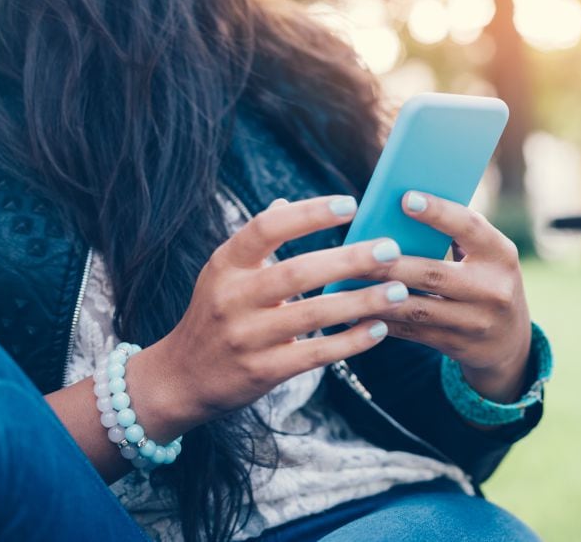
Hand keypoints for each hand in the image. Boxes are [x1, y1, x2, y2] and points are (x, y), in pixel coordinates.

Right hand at [128, 195, 412, 436]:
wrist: (180, 378)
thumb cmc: (215, 315)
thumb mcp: (223, 274)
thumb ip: (257, 242)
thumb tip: (287, 202)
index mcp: (226, 264)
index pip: (267, 228)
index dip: (309, 214)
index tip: (351, 204)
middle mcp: (233, 297)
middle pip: (298, 272)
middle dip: (349, 260)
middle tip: (391, 250)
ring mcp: (246, 337)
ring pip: (313, 315)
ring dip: (361, 301)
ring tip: (399, 291)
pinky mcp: (262, 371)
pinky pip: (315, 353)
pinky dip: (351, 342)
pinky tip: (379, 328)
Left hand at [363, 192, 531, 403]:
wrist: (511, 342)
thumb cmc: (487, 281)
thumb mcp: (487, 256)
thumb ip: (457, 234)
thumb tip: (403, 205)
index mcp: (501, 254)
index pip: (470, 227)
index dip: (439, 212)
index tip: (406, 198)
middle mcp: (493, 289)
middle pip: (433, 272)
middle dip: (391, 262)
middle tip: (357, 249)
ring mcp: (476, 322)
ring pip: (417, 307)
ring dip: (378, 295)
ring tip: (347, 281)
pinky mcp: (457, 345)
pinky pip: (412, 332)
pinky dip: (382, 320)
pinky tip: (356, 310)